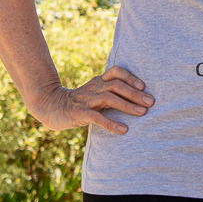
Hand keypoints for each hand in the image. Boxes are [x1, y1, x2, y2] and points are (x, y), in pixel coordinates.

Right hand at [28, 66, 152, 134]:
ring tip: (143, 113)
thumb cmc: (80, 102)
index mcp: (99, 82)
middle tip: (151, 102)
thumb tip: (138, 99)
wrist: (51, 107)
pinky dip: (112, 123)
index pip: (116, 72)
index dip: (130, 77)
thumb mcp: (95, 94)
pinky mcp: (80, 113)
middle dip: (135, 94)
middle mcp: (94, 88)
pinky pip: (97, 118)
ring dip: (128, 106)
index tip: (143, 86)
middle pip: (117, 86)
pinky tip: (123, 130)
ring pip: (109, 98)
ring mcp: (87, 100)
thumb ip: (112, 93)